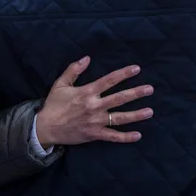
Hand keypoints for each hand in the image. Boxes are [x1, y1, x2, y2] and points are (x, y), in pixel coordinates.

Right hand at [35, 57, 154, 147]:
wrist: (45, 128)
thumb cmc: (54, 105)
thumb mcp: (61, 84)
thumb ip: (74, 70)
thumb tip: (87, 58)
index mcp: (87, 92)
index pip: (109, 80)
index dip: (124, 74)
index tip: (137, 69)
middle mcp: (94, 106)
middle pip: (119, 98)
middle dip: (136, 93)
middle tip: (150, 89)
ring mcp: (95, 122)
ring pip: (119, 118)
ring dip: (136, 115)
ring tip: (150, 111)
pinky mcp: (94, 135)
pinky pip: (112, 136)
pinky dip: (125, 137)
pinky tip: (138, 135)